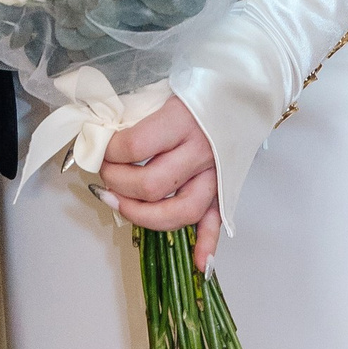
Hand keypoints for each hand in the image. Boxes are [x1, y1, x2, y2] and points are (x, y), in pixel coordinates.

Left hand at [97, 92, 222, 267]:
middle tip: (105, 174)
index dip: (108, 152)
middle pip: (152, 185)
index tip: (98, 148)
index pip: (135, 147)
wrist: (249, 84)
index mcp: (182, 119)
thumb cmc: (201, 83)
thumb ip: (136, 110)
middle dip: (118, 184)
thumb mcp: (165, 86)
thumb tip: (99, 130)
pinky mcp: (227, 186)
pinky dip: (208, 245)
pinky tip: (197, 265)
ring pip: (181, 211)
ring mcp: (216, 173)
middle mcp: (200, 151)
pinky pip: (218, 220)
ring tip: (121, 206)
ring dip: (146, 217)